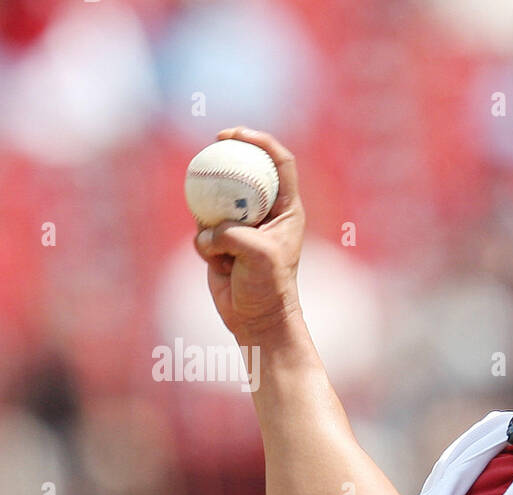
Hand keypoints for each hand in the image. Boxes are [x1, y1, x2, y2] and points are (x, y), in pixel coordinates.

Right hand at [192, 128, 304, 341]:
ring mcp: (241, 225)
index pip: (280, 164)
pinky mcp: (220, 240)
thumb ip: (234, 234)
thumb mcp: (257, 256)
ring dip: (211, 216)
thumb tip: (209, 230)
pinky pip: (202, 229)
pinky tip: (217, 264)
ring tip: (219, 240)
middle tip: (212, 144)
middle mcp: (265, 213)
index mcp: (287, 210)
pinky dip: (204, 243)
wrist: (256, 318)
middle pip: (246, 171)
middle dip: (228, 154)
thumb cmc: (268, 287)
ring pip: (216, 200)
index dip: (262, 142)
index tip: (237, 135)